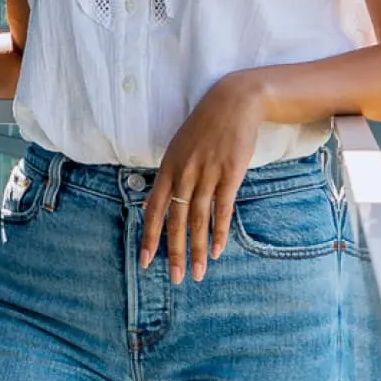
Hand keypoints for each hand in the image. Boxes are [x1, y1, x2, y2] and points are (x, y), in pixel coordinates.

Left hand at [143, 72, 282, 282]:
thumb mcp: (180, 147)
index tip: (145, 261)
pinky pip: (222, 209)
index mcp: (168, 168)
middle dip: (174, 252)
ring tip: (197, 272)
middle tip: (175, 278)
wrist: (234, 102)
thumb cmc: (206, 126)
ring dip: (198, 250)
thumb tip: (159, 201)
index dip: (148, 236)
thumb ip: (171, 175)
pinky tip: (217, 251)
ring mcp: (207, 174)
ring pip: (198, 220)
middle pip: (175, 221)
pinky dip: (219, 232)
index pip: (153, 209)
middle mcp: (184, 174)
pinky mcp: (230, 174)